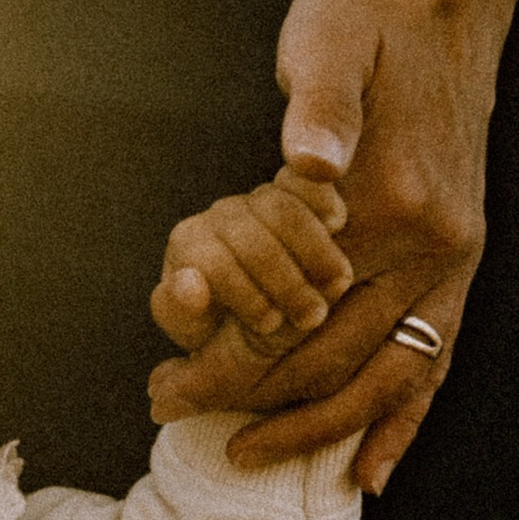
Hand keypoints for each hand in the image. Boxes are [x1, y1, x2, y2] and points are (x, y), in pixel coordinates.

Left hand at [150, 0, 518, 492]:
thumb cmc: (365, 15)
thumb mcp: (329, 36)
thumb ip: (319, 103)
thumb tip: (306, 164)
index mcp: (390, 197)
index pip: (294, 314)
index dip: (224, 362)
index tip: (162, 385)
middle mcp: (431, 242)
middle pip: (331, 358)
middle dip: (248, 401)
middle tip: (170, 415)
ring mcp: (453, 258)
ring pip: (384, 377)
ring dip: (314, 428)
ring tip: (246, 454)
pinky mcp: (461, 261)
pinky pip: (433, 362)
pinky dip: (401, 422)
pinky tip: (366, 473)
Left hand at [154, 167, 352, 355]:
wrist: (277, 317)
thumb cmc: (233, 332)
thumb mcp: (207, 337)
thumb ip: (183, 314)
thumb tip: (189, 286)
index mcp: (188, 249)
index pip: (211, 263)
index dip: (244, 295)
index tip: (268, 324)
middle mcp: (218, 217)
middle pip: (252, 241)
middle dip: (286, 284)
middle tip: (312, 318)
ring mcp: (257, 199)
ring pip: (282, 212)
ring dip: (314, 252)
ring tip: (334, 287)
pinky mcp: (293, 187)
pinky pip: (307, 182)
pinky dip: (325, 204)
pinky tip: (335, 228)